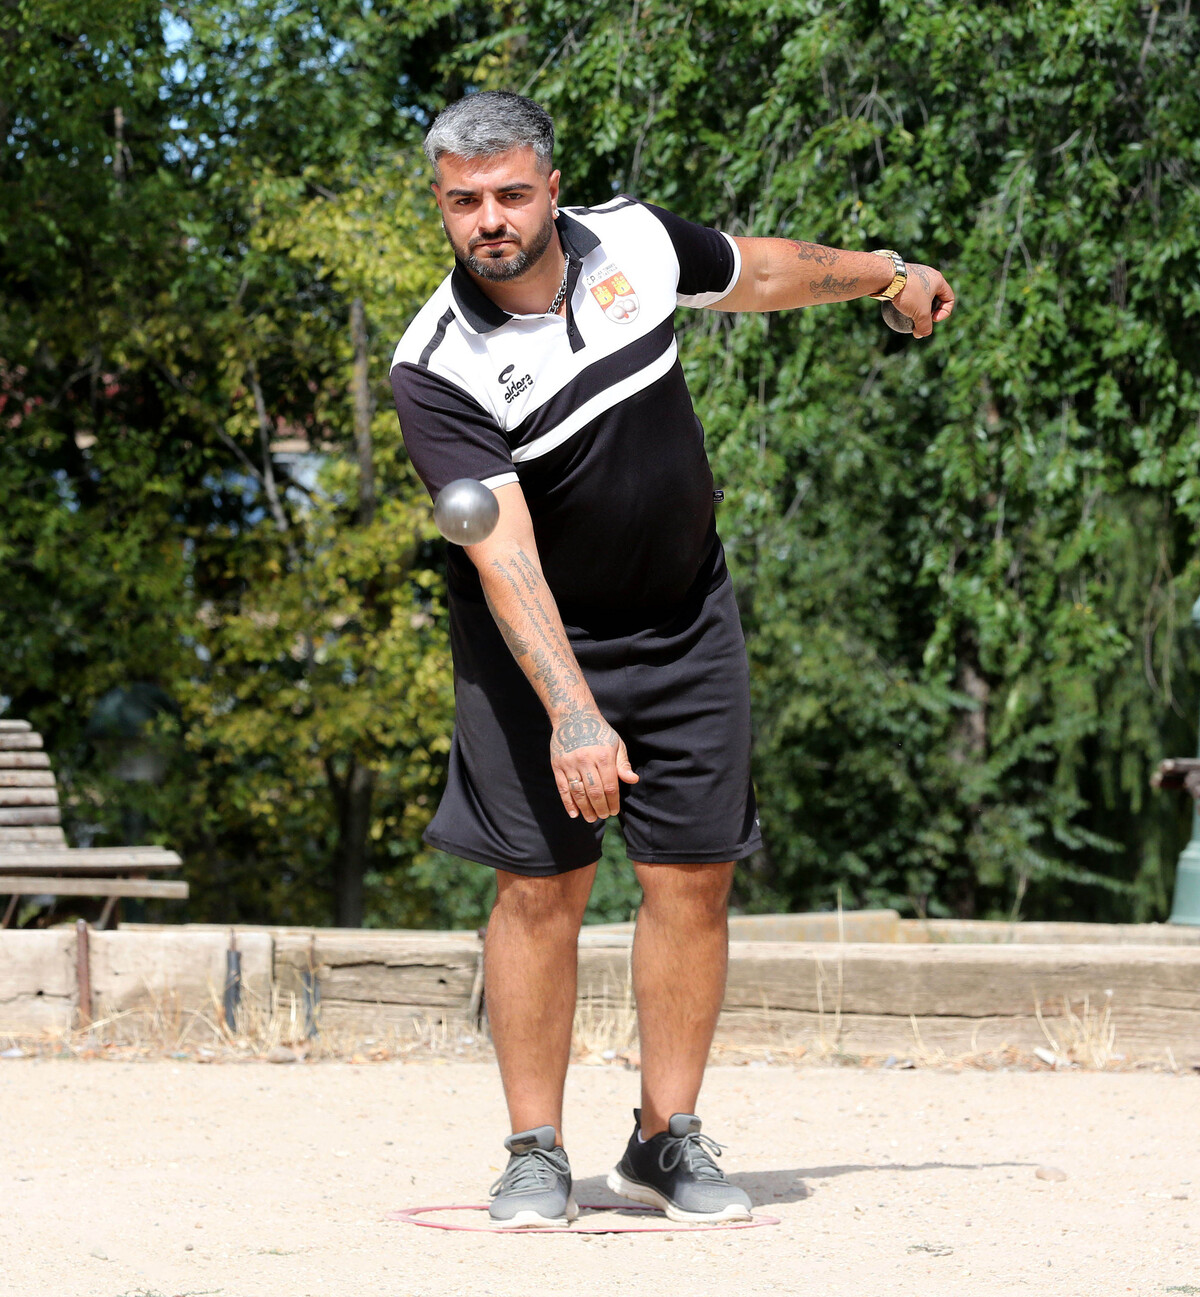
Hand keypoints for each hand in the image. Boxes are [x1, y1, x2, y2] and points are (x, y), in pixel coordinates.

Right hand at [550, 707, 638, 821]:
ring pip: (578, 793)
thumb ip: (623, 764)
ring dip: (585, 809)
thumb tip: (633, 780)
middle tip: (603, 816)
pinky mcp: (558, 766)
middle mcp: (586, 761)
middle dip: (600, 808)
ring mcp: (570, 764)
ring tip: (591, 818)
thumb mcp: (616, 744)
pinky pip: (563, 788)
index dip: (612, 802)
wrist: (574, 717)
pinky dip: (568, 803)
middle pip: (594, 792)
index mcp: (603, 756)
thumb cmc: (599, 732)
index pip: (610, 786)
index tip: (614, 811)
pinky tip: (574, 813)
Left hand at [892, 263, 955, 338]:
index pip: (949, 298)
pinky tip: (896, 314)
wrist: (886, 278)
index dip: (944, 312)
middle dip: (928, 312)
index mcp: (938, 280)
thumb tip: (922, 334)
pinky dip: (905, 304)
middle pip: (934, 298)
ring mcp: (914, 276)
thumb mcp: (920, 314)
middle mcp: (928, 275)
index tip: (932, 319)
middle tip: (919, 321)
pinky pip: (907, 294)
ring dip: (915, 310)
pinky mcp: (902, 279)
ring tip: (907, 319)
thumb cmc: (909, 294)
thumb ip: (925, 326)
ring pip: (919, 297)